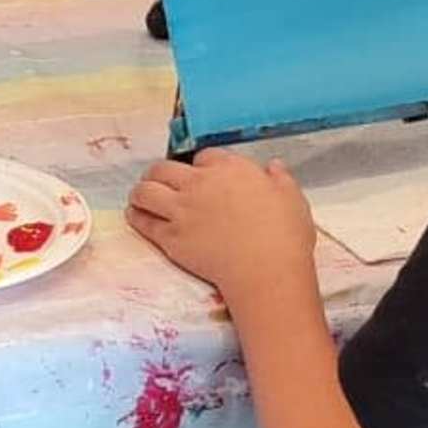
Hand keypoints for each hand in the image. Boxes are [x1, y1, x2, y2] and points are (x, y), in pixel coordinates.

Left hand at [127, 150, 321, 310]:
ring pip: (146, 191)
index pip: (204, 156)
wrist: (266, 270)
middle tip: (160, 180)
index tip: (203, 175)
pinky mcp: (170, 238)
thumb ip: (280, 179)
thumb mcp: (292, 198)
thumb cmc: (284, 235)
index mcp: (229, 168)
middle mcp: (199, 183)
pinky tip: (135, 215)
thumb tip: (273, 167)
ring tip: (140, 196)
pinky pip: (144, 221)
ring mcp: (181, 210)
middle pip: (164, 168)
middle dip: (160, 172)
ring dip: (141, 191)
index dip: (202, 166)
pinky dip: (137, 216)